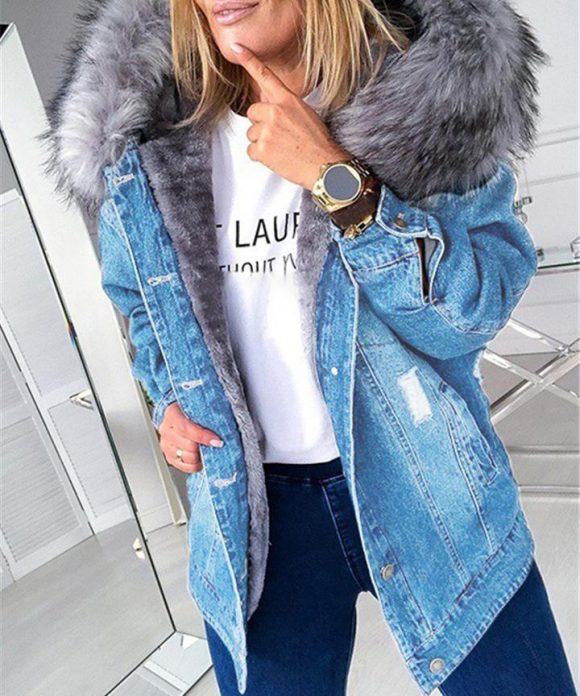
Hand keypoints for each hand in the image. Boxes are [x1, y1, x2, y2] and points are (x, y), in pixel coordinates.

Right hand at [158, 402, 223, 473]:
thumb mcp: (198, 408)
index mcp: (172, 414)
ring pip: (187, 458)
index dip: (203, 436)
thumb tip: (223, 425)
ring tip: (206, 449)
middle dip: (204, 447)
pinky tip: (200, 458)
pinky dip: (196, 465)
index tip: (217, 441)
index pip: (185, 428)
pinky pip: (185, 467)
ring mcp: (166, 445)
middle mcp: (166, 430)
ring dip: (200, 456)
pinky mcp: (169, 457)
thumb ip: (208, 414)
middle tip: (214, 444)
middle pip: (188, 445)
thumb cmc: (191, 412)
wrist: (180, 416)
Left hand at [231, 42, 350, 189]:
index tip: (237, 48)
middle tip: (279, 136)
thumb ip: (284, 106)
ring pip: (251, 134)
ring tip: (281, 148)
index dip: (249, 60)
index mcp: (287, 100)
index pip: (265, 76)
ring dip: (262, 142)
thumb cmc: (318, 143)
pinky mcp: (262, 148)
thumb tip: (269, 105)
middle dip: (261, 124)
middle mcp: (275, 111)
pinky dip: (261, 157)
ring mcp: (267, 130)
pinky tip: (277, 157)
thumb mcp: (305, 114)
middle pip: (252, 112)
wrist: (324, 166)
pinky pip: (251, 151)